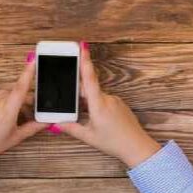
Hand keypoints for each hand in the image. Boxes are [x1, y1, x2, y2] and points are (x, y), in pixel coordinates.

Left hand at [0, 55, 48, 161]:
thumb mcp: (16, 137)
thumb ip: (34, 127)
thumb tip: (49, 121)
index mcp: (6, 112)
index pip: (20, 88)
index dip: (28, 73)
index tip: (33, 60)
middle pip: (15, 91)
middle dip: (24, 98)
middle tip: (27, 110)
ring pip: (5, 91)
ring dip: (11, 98)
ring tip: (11, 112)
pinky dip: (0, 99)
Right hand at [59, 46, 160, 167]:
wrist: (137, 146)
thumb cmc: (114, 142)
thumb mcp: (89, 137)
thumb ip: (71, 128)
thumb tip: (56, 123)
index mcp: (99, 104)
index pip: (90, 78)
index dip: (85, 62)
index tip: (82, 47)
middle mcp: (108, 99)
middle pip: (89, 88)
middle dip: (78, 92)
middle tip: (70, 98)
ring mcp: (115, 100)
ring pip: (96, 96)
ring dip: (87, 102)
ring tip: (87, 118)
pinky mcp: (120, 104)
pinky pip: (104, 100)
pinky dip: (97, 105)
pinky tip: (97, 119)